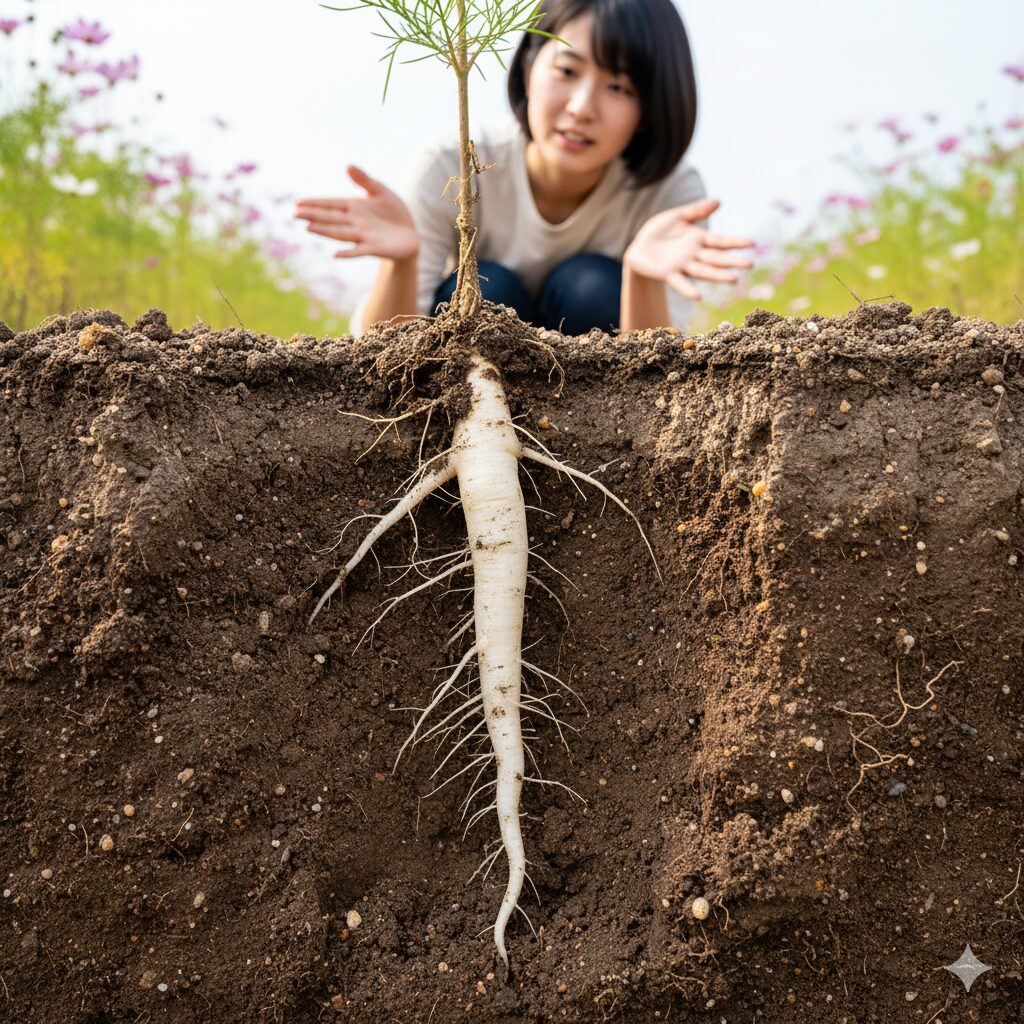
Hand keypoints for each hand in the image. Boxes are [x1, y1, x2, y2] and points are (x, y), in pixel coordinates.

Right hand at [294, 165, 418, 261]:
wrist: (409, 235)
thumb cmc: (394, 212)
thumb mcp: (381, 192)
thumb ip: (365, 180)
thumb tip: (348, 165)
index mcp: (354, 206)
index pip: (331, 204)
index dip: (315, 203)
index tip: (298, 203)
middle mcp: (355, 222)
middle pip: (331, 218)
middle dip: (314, 216)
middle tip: (295, 214)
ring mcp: (363, 236)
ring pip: (340, 233)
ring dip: (325, 231)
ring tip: (308, 228)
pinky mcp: (374, 248)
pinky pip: (359, 251)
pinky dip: (348, 253)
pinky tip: (335, 255)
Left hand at [623, 198, 753, 300]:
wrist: (639, 248)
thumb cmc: (659, 231)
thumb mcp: (677, 216)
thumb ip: (696, 210)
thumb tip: (719, 202)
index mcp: (698, 239)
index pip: (721, 241)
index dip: (735, 242)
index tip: (752, 243)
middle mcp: (694, 254)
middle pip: (716, 258)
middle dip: (732, 261)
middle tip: (750, 264)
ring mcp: (682, 266)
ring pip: (703, 271)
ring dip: (718, 276)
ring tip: (734, 279)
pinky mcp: (668, 274)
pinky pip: (680, 283)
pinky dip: (688, 289)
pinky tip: (698, 296)